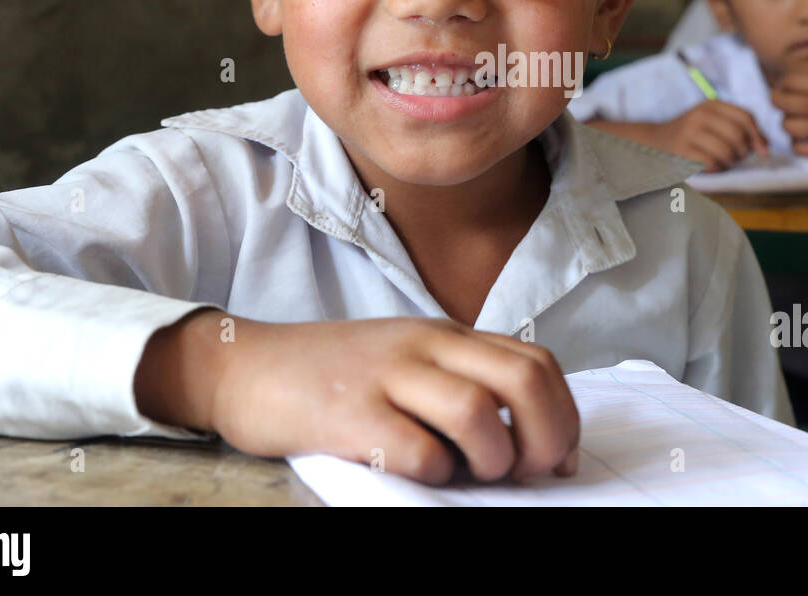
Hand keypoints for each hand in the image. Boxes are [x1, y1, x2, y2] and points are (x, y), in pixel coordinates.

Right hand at [207, 316, 579, 484]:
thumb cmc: (334, 375)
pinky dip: (434, 473)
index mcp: (445, 334)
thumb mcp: (406, 359)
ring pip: (477, 411)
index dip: (563, 414)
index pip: (535, 362)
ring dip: (492, 458)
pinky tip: (420, 472)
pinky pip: (418, 449)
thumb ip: (461, 383)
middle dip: (545, 436)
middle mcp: (424, 346)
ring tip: (473, 474)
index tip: (558, 456)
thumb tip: (528, 442)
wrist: (244, 366)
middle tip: (527, 471)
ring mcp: (387, 375)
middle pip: (522, 381)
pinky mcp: (349, 413)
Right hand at [652, 100, 768, 171]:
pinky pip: (711, 163)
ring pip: (726, 151)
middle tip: (737, 157)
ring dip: (730, 162)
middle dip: (744, 151)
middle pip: (738, 135)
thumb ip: (738, 128)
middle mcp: (699, 115)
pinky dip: (716, 169)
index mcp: (710, 104)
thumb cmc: (691, 134)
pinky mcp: (680, 151)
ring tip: (724, 162)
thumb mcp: (711, 122)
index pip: (745, 117)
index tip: (762, 151)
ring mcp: (688, 133)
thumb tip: (765, 148)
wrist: (653, 141)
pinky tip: (712, 167)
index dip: (758, 136)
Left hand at [769, 67, 807, 157]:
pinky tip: (802, 139)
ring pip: (787, 126)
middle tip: (782, 103)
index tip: (784, 88)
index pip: (788, 81)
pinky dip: (796, 145)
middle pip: (781, 102)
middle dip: (777, 101)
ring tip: (794, 121)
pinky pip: (800, 149)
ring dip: (787, 123)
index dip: (781, 84)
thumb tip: (785, 78)